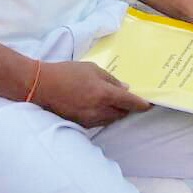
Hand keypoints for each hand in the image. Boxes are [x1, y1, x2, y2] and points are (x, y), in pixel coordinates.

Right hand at [30, 61, 150, 127]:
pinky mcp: (82, 124)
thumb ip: (110, 79)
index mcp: (103, 94)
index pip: (129, 102)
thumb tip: (125, 88)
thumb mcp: (92, 68)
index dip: (141, 104)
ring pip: (112, 119)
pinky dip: (106, 116)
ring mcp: (90, 119)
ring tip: (116, 103)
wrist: (42, 86)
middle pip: (122, 113)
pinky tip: (102, 107)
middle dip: (129, 108)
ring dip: (117, 112)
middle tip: (131, 100)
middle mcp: (99, 110)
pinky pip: (100, 122)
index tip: (149, 105)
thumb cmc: (67, 72)